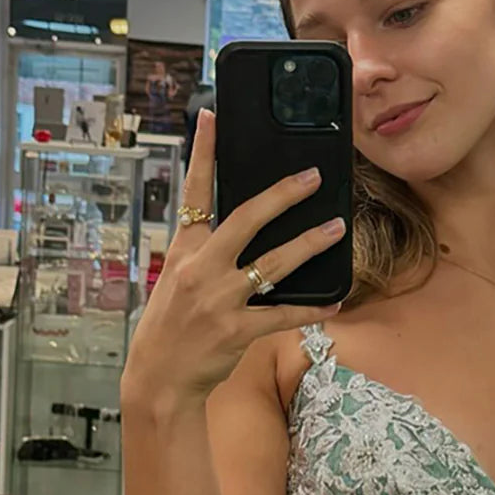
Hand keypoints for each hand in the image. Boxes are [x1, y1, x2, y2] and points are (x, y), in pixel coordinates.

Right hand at [122, 108, 345, 410]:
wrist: (158, 376)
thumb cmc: (170, 327)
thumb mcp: (177, 280)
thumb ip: (206, 255)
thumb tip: (244, 232)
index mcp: (184, 250)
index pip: (194, 192)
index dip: (204, 153)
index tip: (212, 117)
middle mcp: (201, 269)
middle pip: (246, 219)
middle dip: (282, 195)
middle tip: (312, 177)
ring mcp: (219, 299)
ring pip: (273, 264)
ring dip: (309, 244)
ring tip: (336, 229)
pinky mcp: (236, 331)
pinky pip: (282, 315)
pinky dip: (311, 309)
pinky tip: (335, 301)